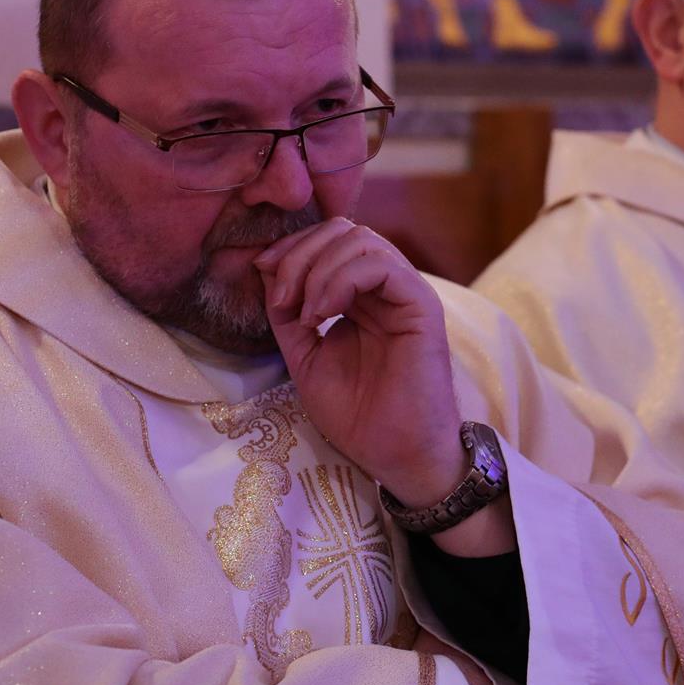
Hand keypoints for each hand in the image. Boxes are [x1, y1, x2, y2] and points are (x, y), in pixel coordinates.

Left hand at [254, 219, 461, 503]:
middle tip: (281, 296)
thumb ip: (288, 313)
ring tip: (305, 313)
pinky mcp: (421, 305)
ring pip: (362, 239)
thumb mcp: (305, 356)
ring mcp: (406, 293)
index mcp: (362, 296)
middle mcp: (387, 287)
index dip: (291, 248)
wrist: (394, 454)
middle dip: (300, 253)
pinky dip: (341, 280)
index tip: (262, 273)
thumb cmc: (357, 414)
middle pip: (343, 230)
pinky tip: (323, 313)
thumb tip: (267, 268)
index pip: (329, 242)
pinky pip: (381, 266)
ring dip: (318, 268)